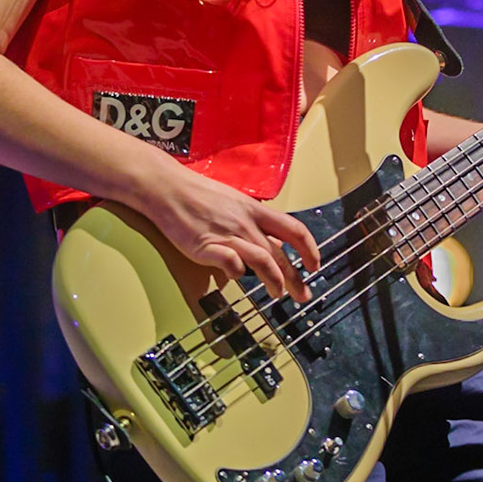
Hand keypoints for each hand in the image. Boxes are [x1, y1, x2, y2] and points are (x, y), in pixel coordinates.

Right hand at [138, 161, 323, 301]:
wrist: (167, 188)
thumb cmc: (198, 194)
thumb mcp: (234, 202)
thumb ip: (252, 223)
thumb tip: (270, 245)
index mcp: (255, 210)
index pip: (293, 229)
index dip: (309, 249)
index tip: (315, 265)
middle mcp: (245, 222)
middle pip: (279, 253)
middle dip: (295, 277)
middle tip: (303, 294)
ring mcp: (227, 234)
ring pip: (262, 260)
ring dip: (274, 280)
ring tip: (277, 294)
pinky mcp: (206, 245)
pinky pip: (231, 262)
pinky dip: (238, 273)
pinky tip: (237, 278)